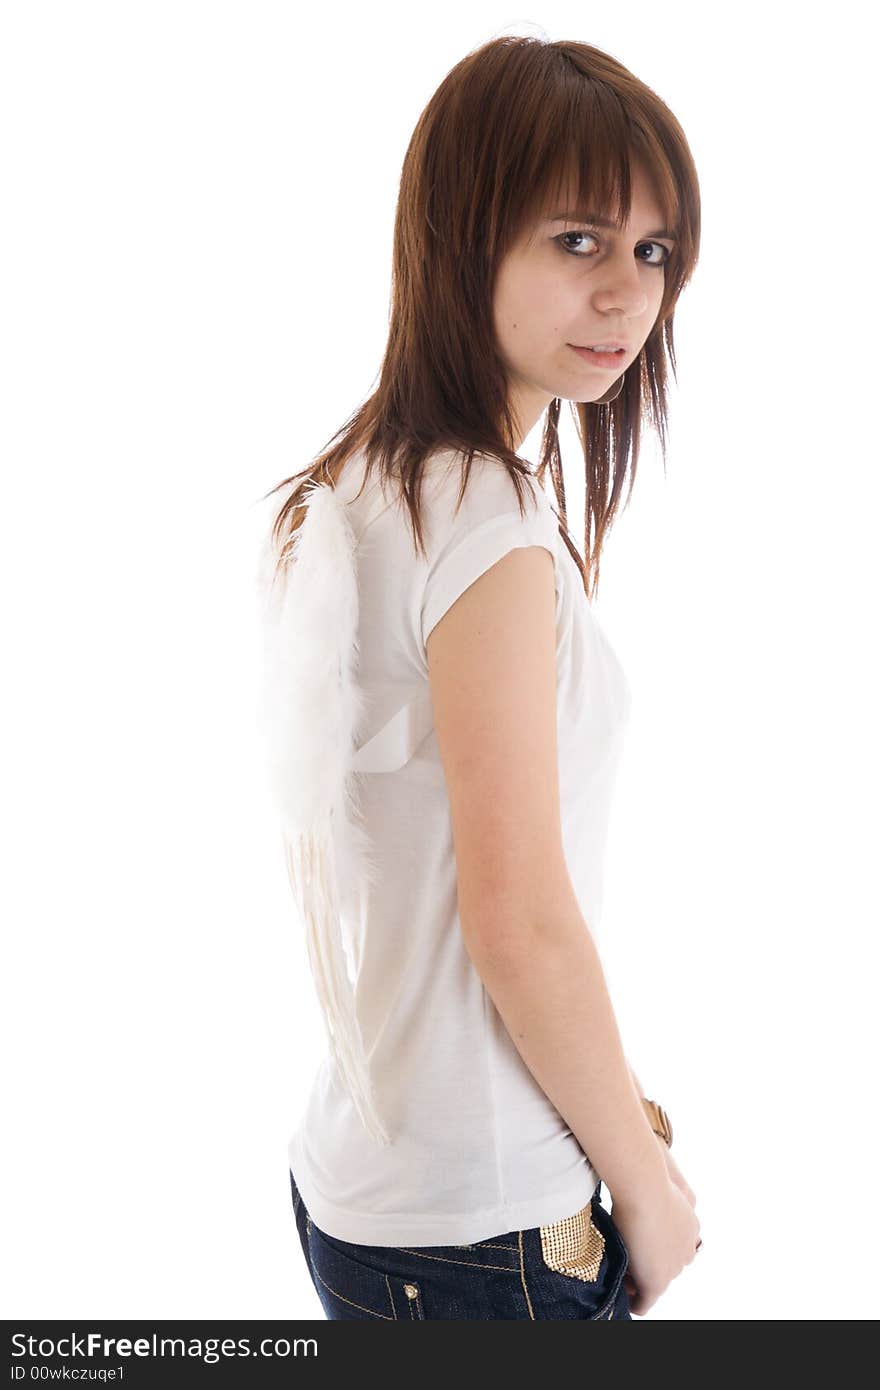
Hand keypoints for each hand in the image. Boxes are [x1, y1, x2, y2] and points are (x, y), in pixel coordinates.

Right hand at [621, 1137, 697, 1304]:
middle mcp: (688, 1245)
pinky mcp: (657, 1282)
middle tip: (624, 1255)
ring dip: (638, 1278)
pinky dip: (634, 1301)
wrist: (643, 1182)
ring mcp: (674, 1265)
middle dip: (647, 1263)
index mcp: (690, 1220)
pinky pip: (644, 1302)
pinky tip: (620, 1293)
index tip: (635, 1240)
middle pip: (667, 1264)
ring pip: (655, 1281)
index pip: (676, 1243)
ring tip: (619, 1268)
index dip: (654, 1245)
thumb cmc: (650, 1168)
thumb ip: (665, 1166)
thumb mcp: (664, 1164)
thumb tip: (658, 1147)